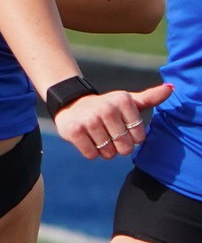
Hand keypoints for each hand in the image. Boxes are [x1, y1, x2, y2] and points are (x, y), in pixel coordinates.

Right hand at [56, 84, 172, 159]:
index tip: (123, 129)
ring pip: (107, 152)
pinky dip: (91, 152)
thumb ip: (150, 97)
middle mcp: (106, 109)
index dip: (132, 138)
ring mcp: (89, 120)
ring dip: (104, 151)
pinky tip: (88, 140)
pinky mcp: (74, 130)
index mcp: (123, 101)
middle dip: (119, 147)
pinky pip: (91, 154)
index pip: (139, 137)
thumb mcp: (128, 101)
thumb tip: (171, 88)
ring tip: (99, 138)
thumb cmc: (107, 108)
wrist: (72, 105)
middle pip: (124, 146)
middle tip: (111, 137)